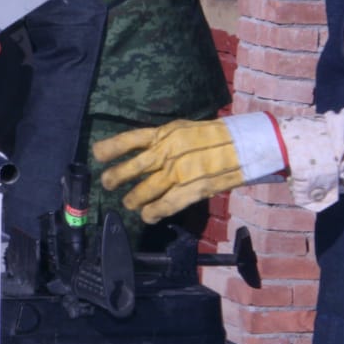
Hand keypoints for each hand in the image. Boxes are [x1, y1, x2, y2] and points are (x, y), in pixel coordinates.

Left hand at [93, 113, 285, 223]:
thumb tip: (143, 152)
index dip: (110, 148)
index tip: (96, 155)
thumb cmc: (215, 135)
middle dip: (116, 177)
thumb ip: (164, 140)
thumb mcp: (185, 128)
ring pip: (146, 190)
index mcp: (166, 133)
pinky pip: (166, 205)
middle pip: (133, 167)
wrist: (246, 144)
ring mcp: (179, 172)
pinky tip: (148, 215)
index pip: (130, 139)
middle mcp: (168, 151)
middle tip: (107, 184)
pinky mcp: (192, 189)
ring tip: (129, 203)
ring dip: (134, 199)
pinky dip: (153, 212)